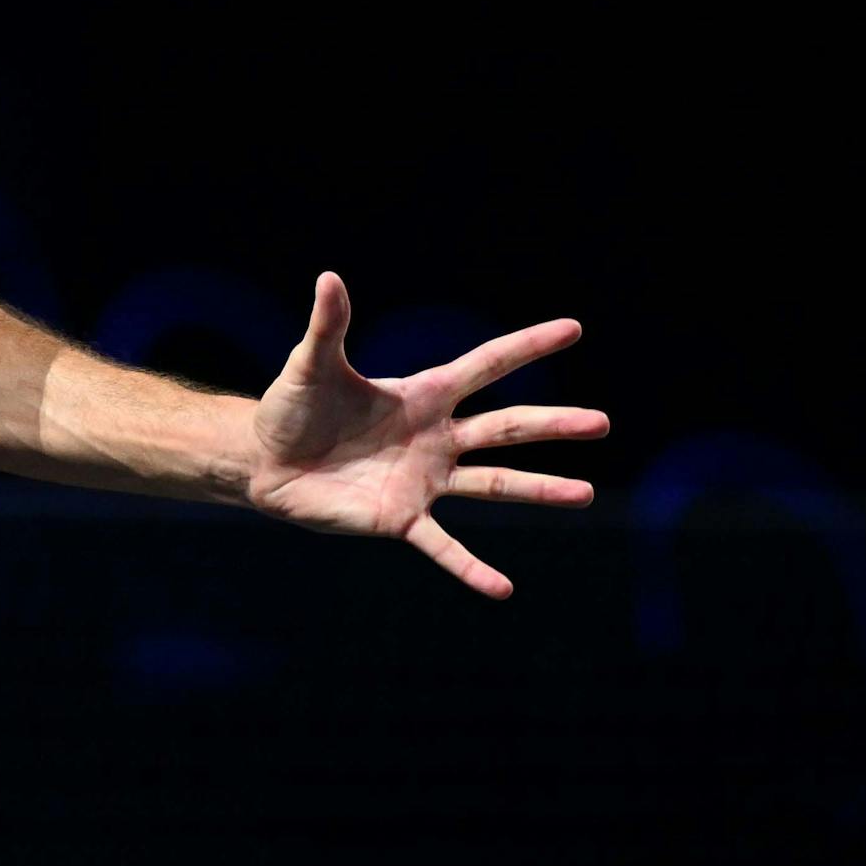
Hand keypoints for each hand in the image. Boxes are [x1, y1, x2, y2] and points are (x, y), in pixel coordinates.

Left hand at [245, 272, 610, 599]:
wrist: (264, 462)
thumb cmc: (292, 408)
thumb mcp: (311, 365)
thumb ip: (328, 326)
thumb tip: (328, 276)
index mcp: (422, 395)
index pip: (485, 365)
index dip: (527, 346)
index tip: (573, 328)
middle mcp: (436, 437)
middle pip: (506, 428)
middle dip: (553, 424)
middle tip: (601, 422)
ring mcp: (425, 480)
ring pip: (494, 484)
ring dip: (539, 489)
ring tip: (584, 494)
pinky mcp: (401, 518)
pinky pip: (444, 546)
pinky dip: (471, 568)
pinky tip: (502, 588)